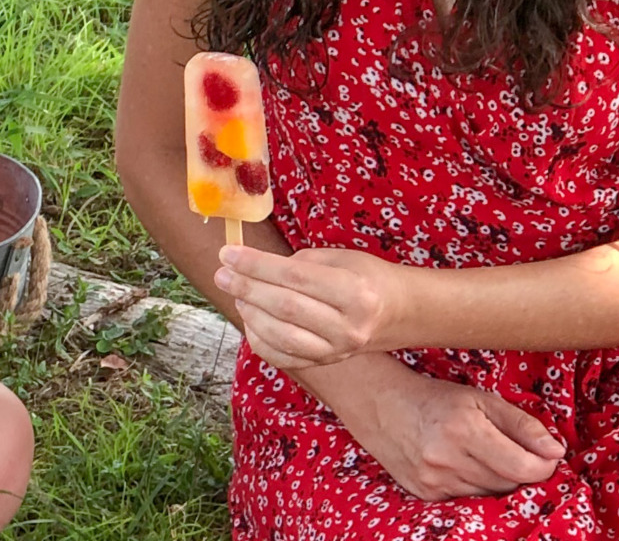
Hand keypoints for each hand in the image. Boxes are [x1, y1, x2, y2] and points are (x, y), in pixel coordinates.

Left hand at [215, 244, 406, 368]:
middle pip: (285, 307)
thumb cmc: (364, 277)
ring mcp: (337, 352)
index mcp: (356, 293)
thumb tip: (251, 264)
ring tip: (236, 293)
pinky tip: (250, 317)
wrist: (395, 312)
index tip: (228, 253)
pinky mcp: (325, 364)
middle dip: (246, 287)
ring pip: (280, 336)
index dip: (257, 265)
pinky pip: (282, 357)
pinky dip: (258, 338)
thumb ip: (299, 262)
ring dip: (249, 312)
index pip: (295, 277)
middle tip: (222, 273)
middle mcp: (348, 327)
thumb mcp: (340, 258)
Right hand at [330, 361, 566, 500]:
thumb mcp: (481, 399)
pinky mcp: (425, 494)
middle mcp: (447, 459)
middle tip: (518, 453)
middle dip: (522, 471)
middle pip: (510, 484)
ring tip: (487, 456)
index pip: (524, 467)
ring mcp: (434, 481)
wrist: (380, 405)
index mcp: (465, 429)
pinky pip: (468, 499)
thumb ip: (522, 425)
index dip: (544, 464)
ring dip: (498, 480)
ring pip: (491, 495)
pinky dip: (475, 486)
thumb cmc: (435, 398)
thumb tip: (556, 451)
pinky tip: (465, 466)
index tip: (547, 455)